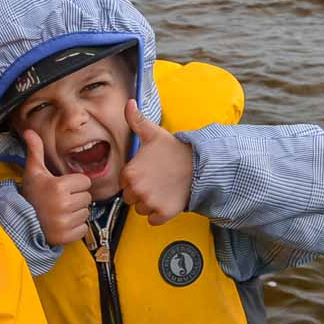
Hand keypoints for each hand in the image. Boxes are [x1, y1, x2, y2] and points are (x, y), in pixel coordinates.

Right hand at [21, 129, 91, 244]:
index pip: (85, 182)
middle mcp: (63, 204)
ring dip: (76, 213)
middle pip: (87, 197)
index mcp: (58, 186)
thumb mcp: (33, 172)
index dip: (74, 184)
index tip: (62, 188)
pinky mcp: (66, 236)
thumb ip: (36, 151)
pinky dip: (75, 228)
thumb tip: (29, 131)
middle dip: (76, 198)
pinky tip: (62, 224)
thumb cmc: (30, 195)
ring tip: (60, 212)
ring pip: (86, 213)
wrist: (19, 222)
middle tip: (61, 201)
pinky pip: (83, 229)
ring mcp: (65, 222)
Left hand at [120, 100, 193, 225]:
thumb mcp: (152, 133)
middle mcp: (137, 190)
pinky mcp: (163, 214)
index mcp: (129, 173)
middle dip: (140, 192)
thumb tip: (128, 102)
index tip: (147, 172)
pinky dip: (158, 215)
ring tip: (162, 189)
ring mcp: (150, 203)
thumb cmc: (174, 149)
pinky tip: (167, 200)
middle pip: (130, 198)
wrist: (199, 165)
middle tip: (156, 180)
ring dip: (149, 203)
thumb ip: (136, 120)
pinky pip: (152, 221)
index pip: (124, 183)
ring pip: (140, 210)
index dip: (134, 178)